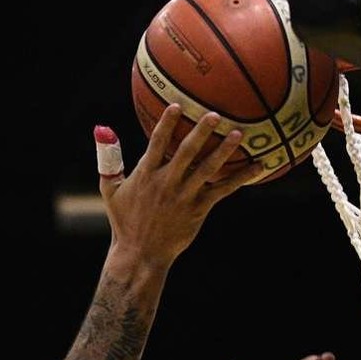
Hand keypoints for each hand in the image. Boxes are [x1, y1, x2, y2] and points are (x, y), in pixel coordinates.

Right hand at [97, 105, 260, 268]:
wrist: (140, 253)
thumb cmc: (125, 220)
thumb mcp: (109, 188)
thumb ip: (108, 158)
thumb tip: (102, 128)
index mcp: (145, 175)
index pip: (156, 144)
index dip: (166, 124)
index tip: (177, 106)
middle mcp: (166, 183)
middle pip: (186, 153)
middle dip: (201, 132)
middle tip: (215, 115)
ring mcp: (184, 197)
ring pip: (206, 170)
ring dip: (223, 152)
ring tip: (239, 135)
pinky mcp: (198, 210)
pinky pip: (223, 191)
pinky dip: (241, 178)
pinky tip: (258, 166)